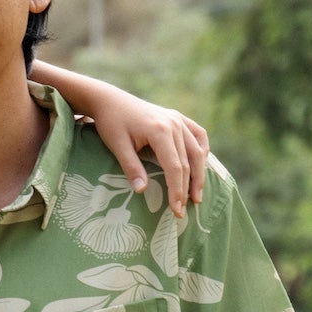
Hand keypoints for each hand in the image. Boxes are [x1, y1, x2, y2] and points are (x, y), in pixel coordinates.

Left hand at [81, 84, 208, 218]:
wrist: (109, 100)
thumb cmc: (111, 123)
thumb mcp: (117, 145)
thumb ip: (131, 168)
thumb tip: (142, 191)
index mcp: (160, 131)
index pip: (174, 167)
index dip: (177, 191)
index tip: (176, 210)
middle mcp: (174, 124)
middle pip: (188, 162)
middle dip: (187, 188)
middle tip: (183, 210)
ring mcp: (177, 119)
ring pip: (197, 151)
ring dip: (199, 174)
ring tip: (197, 196)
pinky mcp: (177, 117)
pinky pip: (198, 135)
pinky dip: (202, 151)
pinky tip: (200, 166)